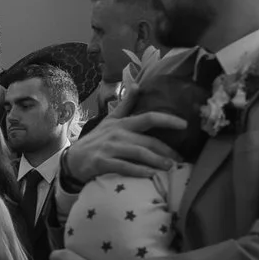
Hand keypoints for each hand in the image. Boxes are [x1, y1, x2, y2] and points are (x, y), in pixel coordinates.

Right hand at [62, 110, 188, 185]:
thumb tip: (137, 84)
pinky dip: (138, 171)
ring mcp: (109, 148)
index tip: (184, 124)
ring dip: (156, 161)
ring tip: (170, 167)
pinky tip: (150, 175)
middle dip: (166, 150)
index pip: (148, 118)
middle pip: (147, 141)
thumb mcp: (110, 120)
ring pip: (139, 154)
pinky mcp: (102, 163)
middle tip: (180, 159)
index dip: (167, 120)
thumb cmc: (97, 140)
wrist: (74, 159)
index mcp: (122, 123)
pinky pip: (124, 167)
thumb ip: (126, 104)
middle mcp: (117, 134)